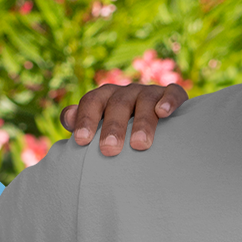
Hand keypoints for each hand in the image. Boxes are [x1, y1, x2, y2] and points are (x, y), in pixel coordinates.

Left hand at [60, 80, 187, 155]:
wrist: (163, 126)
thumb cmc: (123, 132)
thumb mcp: (101, 127)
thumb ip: (82, 123)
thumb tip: (68, 119)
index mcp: (106, 98)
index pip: (92, 102)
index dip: (86, 119)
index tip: (82, 141)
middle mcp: (127, 92)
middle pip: (118, 104)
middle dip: (113, 127)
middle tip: (109, 149)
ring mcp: (150, 92)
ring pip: (144, 101)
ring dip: (142, 122)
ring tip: (139, 145)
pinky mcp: (173, 95)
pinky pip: (171, 93)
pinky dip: (168, 101)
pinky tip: (163, 114)